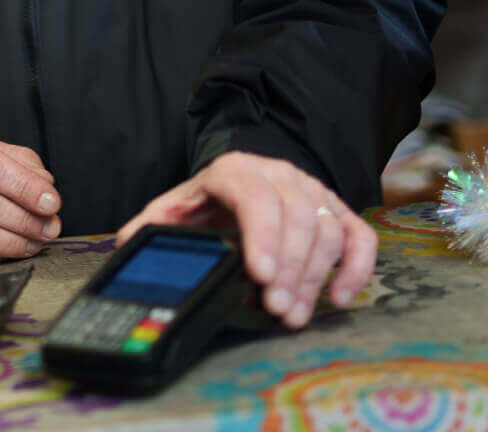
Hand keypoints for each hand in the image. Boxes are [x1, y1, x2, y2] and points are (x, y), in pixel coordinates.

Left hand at [115, 151, 373, 328]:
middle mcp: (280, 174)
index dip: (263, 235)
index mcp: (236, 171)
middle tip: (276, 309)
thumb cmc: (207, 201)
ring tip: (292, 315)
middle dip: (289, 270)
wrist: (240, 176)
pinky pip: (359, 235)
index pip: (256, 197)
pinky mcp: (336, 210)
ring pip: (326, 230)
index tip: (261, 275)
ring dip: (314, 277)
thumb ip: (151, 226)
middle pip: (296, 218)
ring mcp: (313, 191)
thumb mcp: (174, 208)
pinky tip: (338, 297)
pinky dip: (356, 267)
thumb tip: (128, 245)